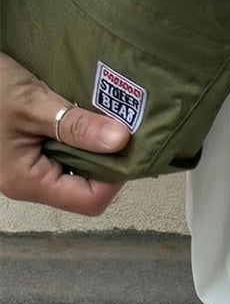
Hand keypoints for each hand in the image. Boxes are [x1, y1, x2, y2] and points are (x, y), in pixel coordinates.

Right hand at [0, 53, 131, 214]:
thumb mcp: (32, 102)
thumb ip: (76, 125)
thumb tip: (121, 140)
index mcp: (27, 182)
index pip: (89, 201)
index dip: (114, 179)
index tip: (127, 147)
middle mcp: (28, 183)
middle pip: (85, 188)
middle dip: (105, 161)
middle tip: (120, 129)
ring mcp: (27, 169)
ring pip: (76, 171)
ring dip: (92, 148)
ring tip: (103, 121)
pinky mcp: (28, 153)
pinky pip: (63, 155)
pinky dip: (78, 139)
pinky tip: (85, 118)